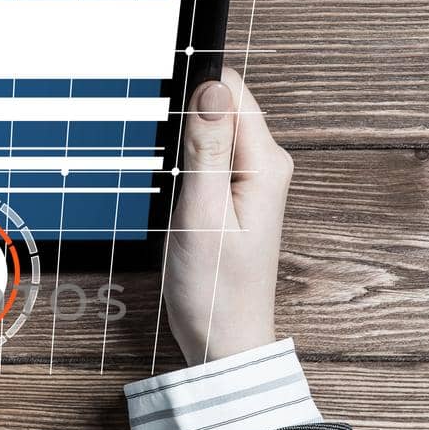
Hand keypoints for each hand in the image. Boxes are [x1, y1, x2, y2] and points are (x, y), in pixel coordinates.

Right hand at [163, 67, 292, 365]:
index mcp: (266, 164)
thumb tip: (212, 88)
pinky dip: (182, 167)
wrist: (223, 340)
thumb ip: (206, 149)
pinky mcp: (232, 197)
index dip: (192, 89)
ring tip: (167, 185)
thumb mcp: (202, 215)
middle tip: (163, 163)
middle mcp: (265, 166)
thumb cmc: (215, 290)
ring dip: (179, 146)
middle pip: (219, 108)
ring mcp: (249, 181)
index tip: (162, 110)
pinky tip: (170, 193)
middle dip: (182, 119)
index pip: (232, 92)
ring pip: (208, 133)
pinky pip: (205, 160)